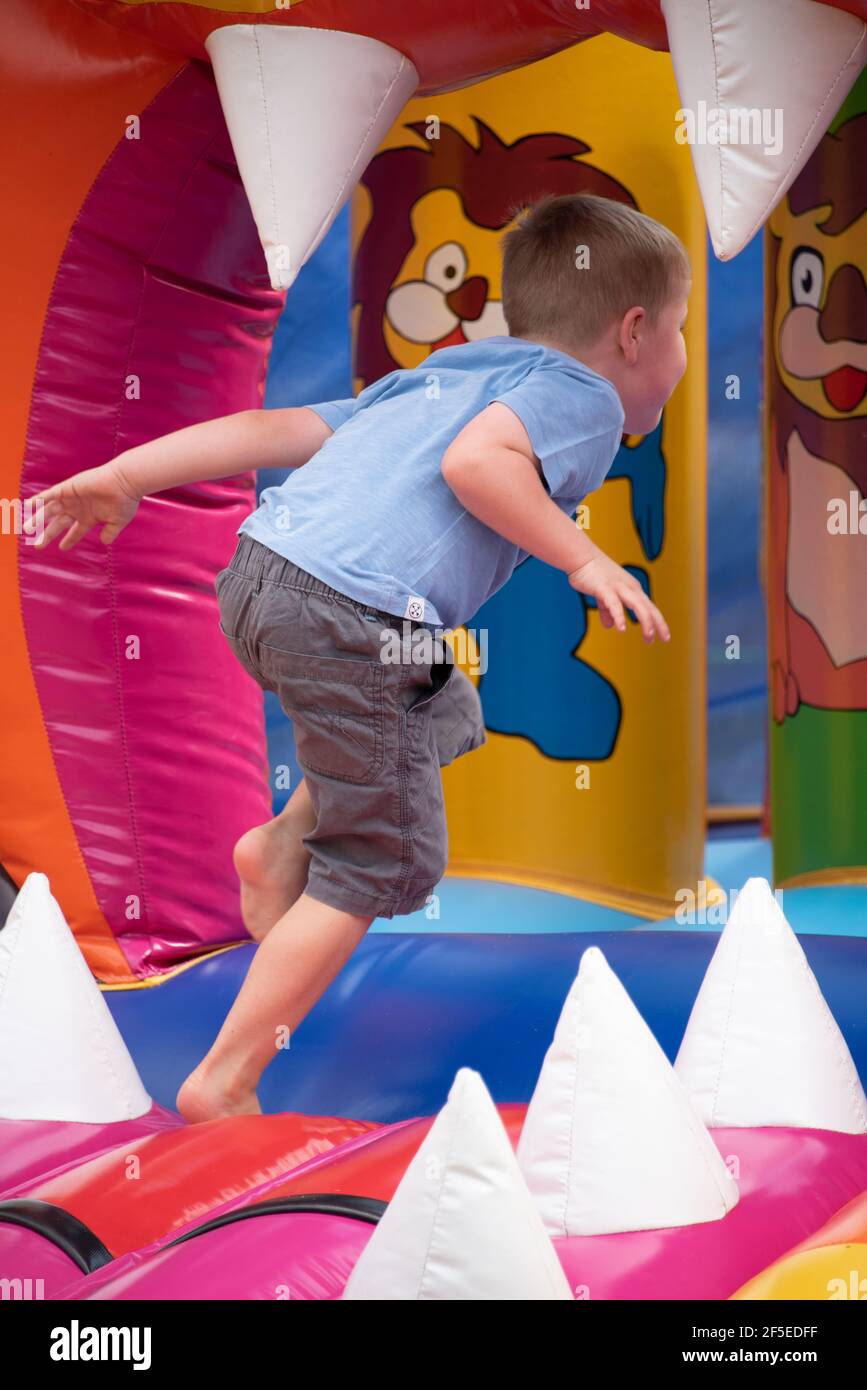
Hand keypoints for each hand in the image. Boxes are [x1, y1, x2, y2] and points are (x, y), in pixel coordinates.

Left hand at [24, 462, 139, 549]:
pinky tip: (28, 505)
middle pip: (58, 523)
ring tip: (26, 529)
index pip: (76, 531)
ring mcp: (72, 498)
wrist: (125, 483)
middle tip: (37, 545)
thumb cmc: (125, 501)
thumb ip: (110, 532)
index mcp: (90, 517)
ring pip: (50, 510)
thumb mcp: (118, 522)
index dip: (69, 540)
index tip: (61, 548)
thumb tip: (104, 542)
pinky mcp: (68, 488)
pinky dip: (39, 499)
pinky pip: (49, 494)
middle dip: (47, 534)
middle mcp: (79, 508)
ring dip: (38, 519)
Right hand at [567, 553, 670, 642]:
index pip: (650, 607)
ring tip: (649, 637)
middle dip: (658, 624)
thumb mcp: (603, 595)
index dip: (658, 622)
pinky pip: (614, 604)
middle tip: (665, 639)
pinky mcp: (604, 588)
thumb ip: (608, 610)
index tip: (664, 637)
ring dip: (645, 621)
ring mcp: (618, 587)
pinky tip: (621, 629)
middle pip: (649, 607)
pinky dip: (619, 616)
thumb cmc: (593, 574)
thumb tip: (610, 626)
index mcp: (632, 589)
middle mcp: (630, 587)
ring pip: (637, 605)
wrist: (580, 557)